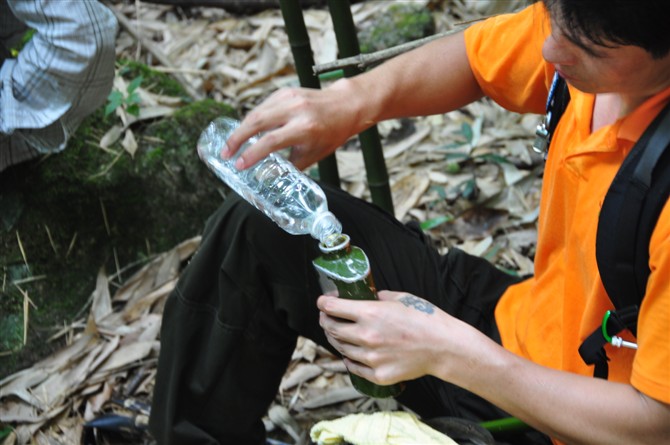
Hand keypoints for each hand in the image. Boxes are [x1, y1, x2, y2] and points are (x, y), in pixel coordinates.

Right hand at [224, 81, 365, 169]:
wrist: (345, 106)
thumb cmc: (332, 133)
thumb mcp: (314, 153)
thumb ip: (291, 164)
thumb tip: (269, 176)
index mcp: (304, 128)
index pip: (271, 141)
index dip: (251, 154)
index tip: (238, 164)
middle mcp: (295, 110)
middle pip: (257, 122)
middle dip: (237, 138)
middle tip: (225, 153)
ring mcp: (289, 97)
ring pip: (256, 112)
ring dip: (241, 129)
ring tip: (231, 144)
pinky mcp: (285, 91)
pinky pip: (263, 106)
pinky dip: (253, 119)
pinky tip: (247, 131)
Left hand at [317, 290, 454, 384]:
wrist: (444, 347)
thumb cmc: (425, 319)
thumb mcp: (400, 298)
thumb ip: (378, 297)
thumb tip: (367, 297)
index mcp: (370, 313)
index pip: (332, 308)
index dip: (323, 303)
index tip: (322, 302)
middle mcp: (366, 336)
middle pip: (331, 329)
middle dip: (325, 320)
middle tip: (327, 317)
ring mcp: (371, 358)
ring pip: (341, 348)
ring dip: (336, 339)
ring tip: (339, 334)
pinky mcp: (378, 374)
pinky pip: (353, 367)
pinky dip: (349, 359)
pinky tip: (350, 354)